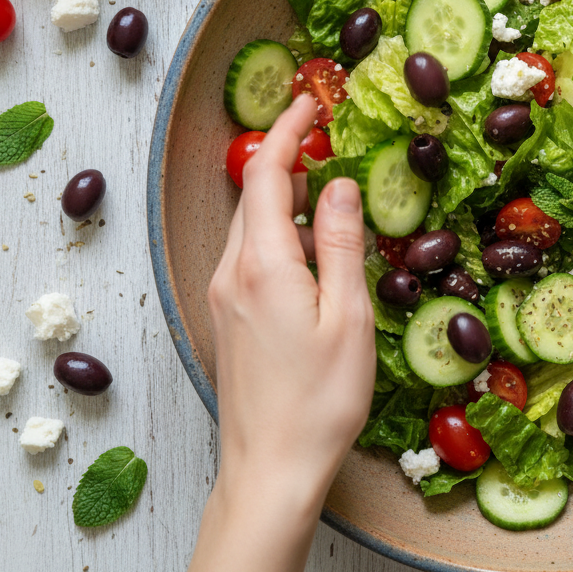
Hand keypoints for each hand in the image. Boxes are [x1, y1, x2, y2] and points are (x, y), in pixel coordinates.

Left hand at [172, 94, 375, 571]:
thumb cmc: (319, 401)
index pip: (269, 173)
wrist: (270, 469)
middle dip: (289, 158)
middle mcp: (231, 272)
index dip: (289, 130)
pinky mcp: (228, 319)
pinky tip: (316, 253)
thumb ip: (345, 244)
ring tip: (333, 193)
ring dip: (287, 199)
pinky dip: (281, 235)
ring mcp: (223, 296)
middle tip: (331, 139)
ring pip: (252, 226)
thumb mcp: (349, 318)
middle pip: (256, 194)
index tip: (314, 101)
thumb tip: (342, 184)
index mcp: (262, 264)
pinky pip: (250, 256)